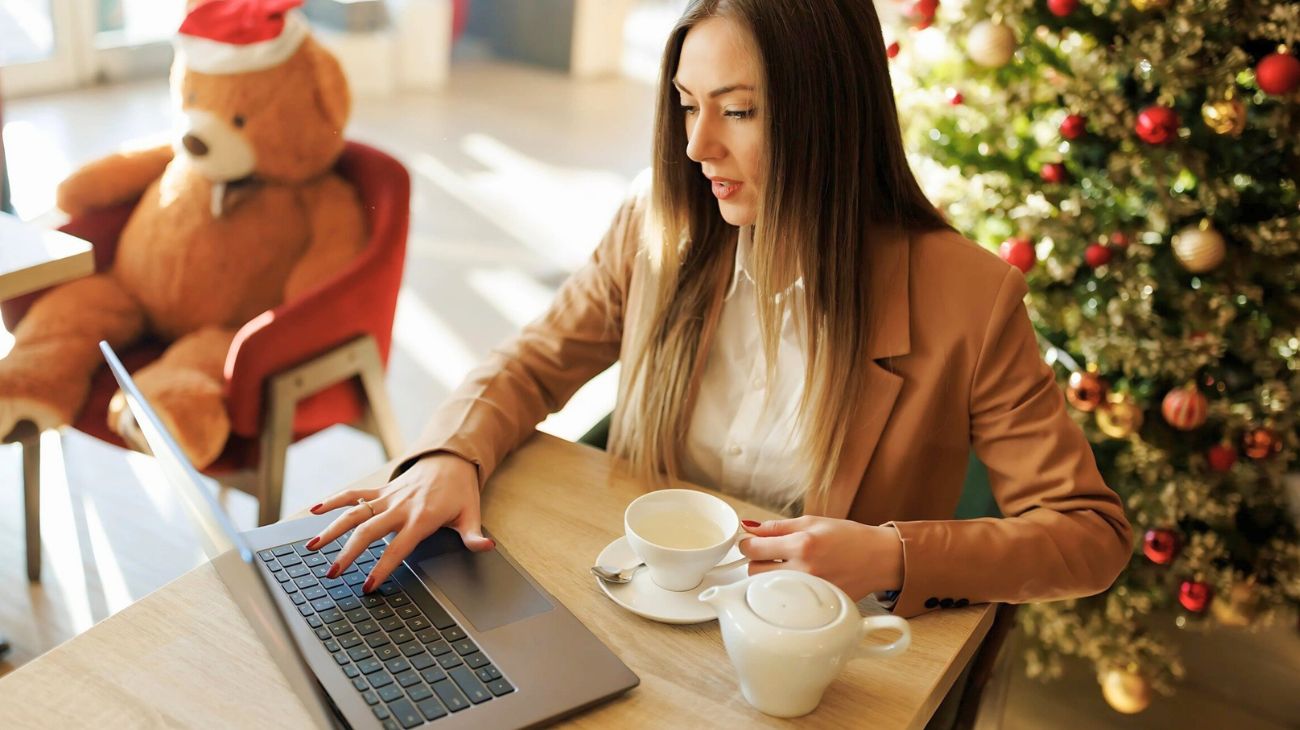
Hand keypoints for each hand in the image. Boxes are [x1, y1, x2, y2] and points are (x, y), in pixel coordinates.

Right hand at [303, 452, 493, 591]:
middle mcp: (400, 506)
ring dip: (332, 529)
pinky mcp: (381, 489)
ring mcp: (387, 496)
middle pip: (368, 531)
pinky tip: (314, 511)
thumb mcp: (471, 514)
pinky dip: (334, 500)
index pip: (398, 547)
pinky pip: (354, 494)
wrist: (451, 458)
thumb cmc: (460, 490)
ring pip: (354, 513)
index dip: (383, 567)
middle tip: (332, 574)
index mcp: (421, 517)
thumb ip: (474, 535)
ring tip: (312, 548)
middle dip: (348, 554)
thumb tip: (487, 548)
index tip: (368, 585)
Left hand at [738, 515, 903, 600]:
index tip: (751, 542)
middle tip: (770, 555)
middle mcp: (804, 570)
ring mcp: (810, 591)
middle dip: (757, 561)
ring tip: (785, 568)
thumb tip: (748, 527)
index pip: (753, 548)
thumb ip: (776, 527)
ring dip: (768, 577)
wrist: (878, 558)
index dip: (746, 543)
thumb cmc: (848, 537)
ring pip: (767, 588)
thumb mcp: (812, 522)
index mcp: (802, 545)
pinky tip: (799, 581)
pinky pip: (787, 600)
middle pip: (754, 571)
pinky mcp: (817, 605)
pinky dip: (786, 591)